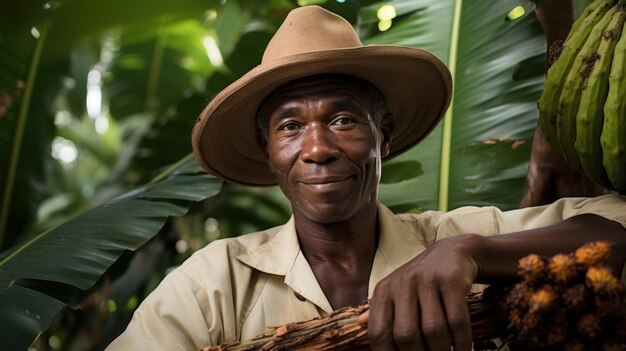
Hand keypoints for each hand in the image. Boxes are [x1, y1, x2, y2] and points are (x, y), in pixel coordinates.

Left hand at [361, 234, 480, 350]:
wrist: (453, 253)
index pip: (378, 333)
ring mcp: (427, 280)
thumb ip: (379, 309)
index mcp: (384, 291)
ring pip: (433, 330)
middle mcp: (402, 284)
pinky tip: (463, 350)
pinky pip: (457, 320)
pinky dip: (462, 342)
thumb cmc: (420, 280)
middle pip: (405, 335)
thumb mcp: (396, 290)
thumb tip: (360, 324)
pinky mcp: (451, 279)